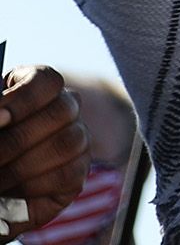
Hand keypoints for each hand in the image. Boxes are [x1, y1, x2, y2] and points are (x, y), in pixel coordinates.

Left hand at [0, 66, 87, 226]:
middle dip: (17, 140)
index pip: (47, 81)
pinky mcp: (78, 171)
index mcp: (41, 88)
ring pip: (67, 144)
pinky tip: (10, 190)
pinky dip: (33, 186)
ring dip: (22, 166)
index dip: (23, 100)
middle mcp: (68, 108)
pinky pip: (66, 176)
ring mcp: (79, 139)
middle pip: (62, 111)